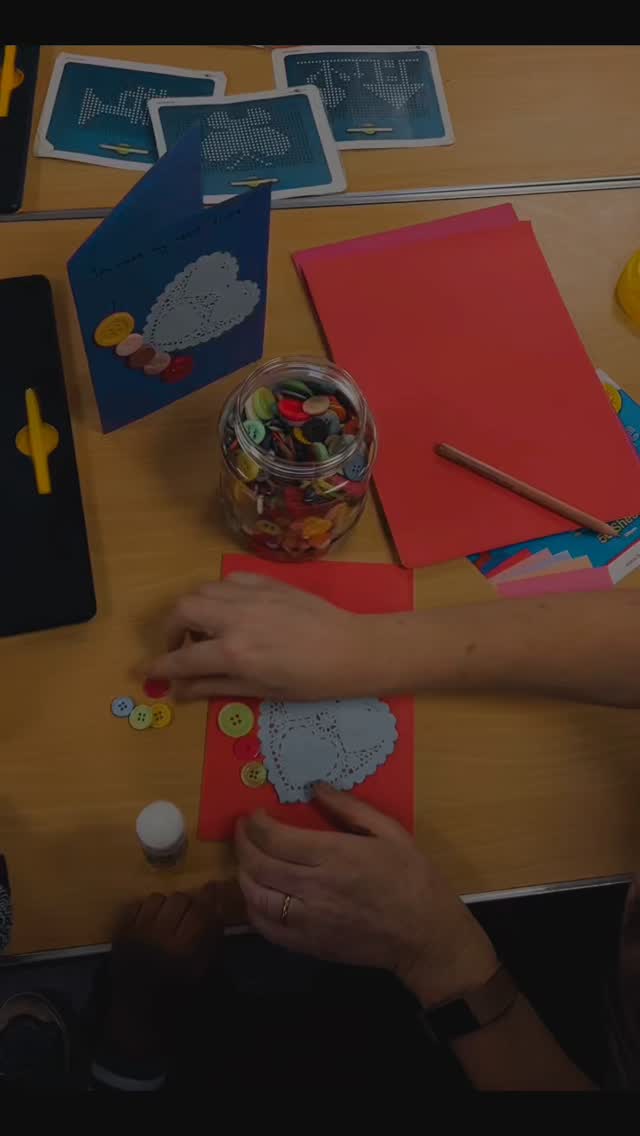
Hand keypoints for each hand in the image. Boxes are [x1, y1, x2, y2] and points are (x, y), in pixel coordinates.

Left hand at [105, 886, 220, 1057]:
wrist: (137, 1021)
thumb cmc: (178, 1002)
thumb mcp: (205, 974)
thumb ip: (213, 939)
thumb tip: (216, 906)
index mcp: (184, 952)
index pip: (201, 910)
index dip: (209, 897)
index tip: (213, 889)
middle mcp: (159, 939)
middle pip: (180, 899)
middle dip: (189, 905)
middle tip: (190, 917)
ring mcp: (136, 935)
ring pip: (158, 898)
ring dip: (167, 905)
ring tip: (169, 919)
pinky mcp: (120, 936)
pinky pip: (136, 905)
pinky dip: (147, 910)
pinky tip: (152, 922)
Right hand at [145, 573, 383, 700]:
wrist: (351, 649)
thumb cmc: (310, 681)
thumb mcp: (261, 692)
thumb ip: (215, 687)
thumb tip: (179, 691)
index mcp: (234, 652)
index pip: (182, 658)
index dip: (159, 667)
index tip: (147, 671)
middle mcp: (235, 618)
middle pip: (181, 610)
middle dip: (169, 629)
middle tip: (178, 648)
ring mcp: (251, 595)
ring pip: (202, 590)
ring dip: (193, 609)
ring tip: (204, 629)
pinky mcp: (267, 582)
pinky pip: (229, 580)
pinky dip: (219, 593)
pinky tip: (229, 609)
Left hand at [235, 784, 498, 1006]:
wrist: (426, 935)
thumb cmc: (412, 878)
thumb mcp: (390, 831)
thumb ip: (349, 808)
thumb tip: (316, 788)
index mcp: (336, 856)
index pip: (276, 838)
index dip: (256, 824)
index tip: (253, 814)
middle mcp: (316, 888)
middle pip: (259, 865)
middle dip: (243, 843)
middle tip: (242, 831)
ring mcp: (309, 920)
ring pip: (257, 897)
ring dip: (244, 875)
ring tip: (248, 859)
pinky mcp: (309, 945)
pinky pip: (267, 928)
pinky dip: (254, 909)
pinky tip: (258, 895)